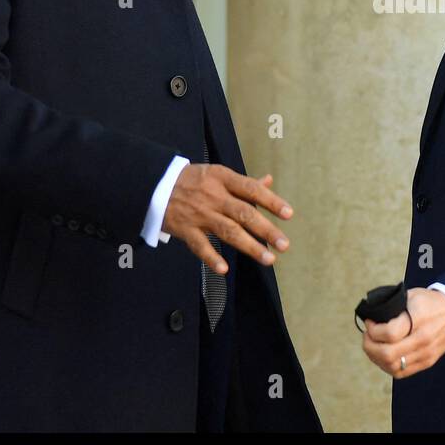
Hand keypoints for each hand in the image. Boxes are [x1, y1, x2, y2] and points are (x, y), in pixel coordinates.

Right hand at [164, 165, 292, 273]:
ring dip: (249, 246)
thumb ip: (243, 182)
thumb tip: (268, 181)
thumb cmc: (193, 180)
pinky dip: (211, 257)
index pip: (251, 189)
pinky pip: (199, 245)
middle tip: (284, 244)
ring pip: (228, 231)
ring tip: (268, 259)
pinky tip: (224, 269)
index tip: (289, 214)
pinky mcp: (185, 229)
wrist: (155, 184)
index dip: (271, 201)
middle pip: (244, 213)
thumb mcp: (217, 174)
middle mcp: (213, 196)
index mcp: (223, 179)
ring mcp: (199, 214)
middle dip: (266, 230)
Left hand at [362, 287, 444, 378]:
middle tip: (368, 336)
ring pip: (392, 366)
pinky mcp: (426, 362)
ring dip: (376, 357)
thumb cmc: (431, 302)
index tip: (370, 322)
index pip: (389, 334)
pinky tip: (382, 356)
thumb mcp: (412, 296)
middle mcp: (422, 340)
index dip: (373, 330)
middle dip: (370, 346)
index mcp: (419, 320)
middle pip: (387, 354)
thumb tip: (372, 315)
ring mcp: (425, 354)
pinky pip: (401, 372)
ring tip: (373, 346)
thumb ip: (393, 306)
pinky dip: (387, 366)